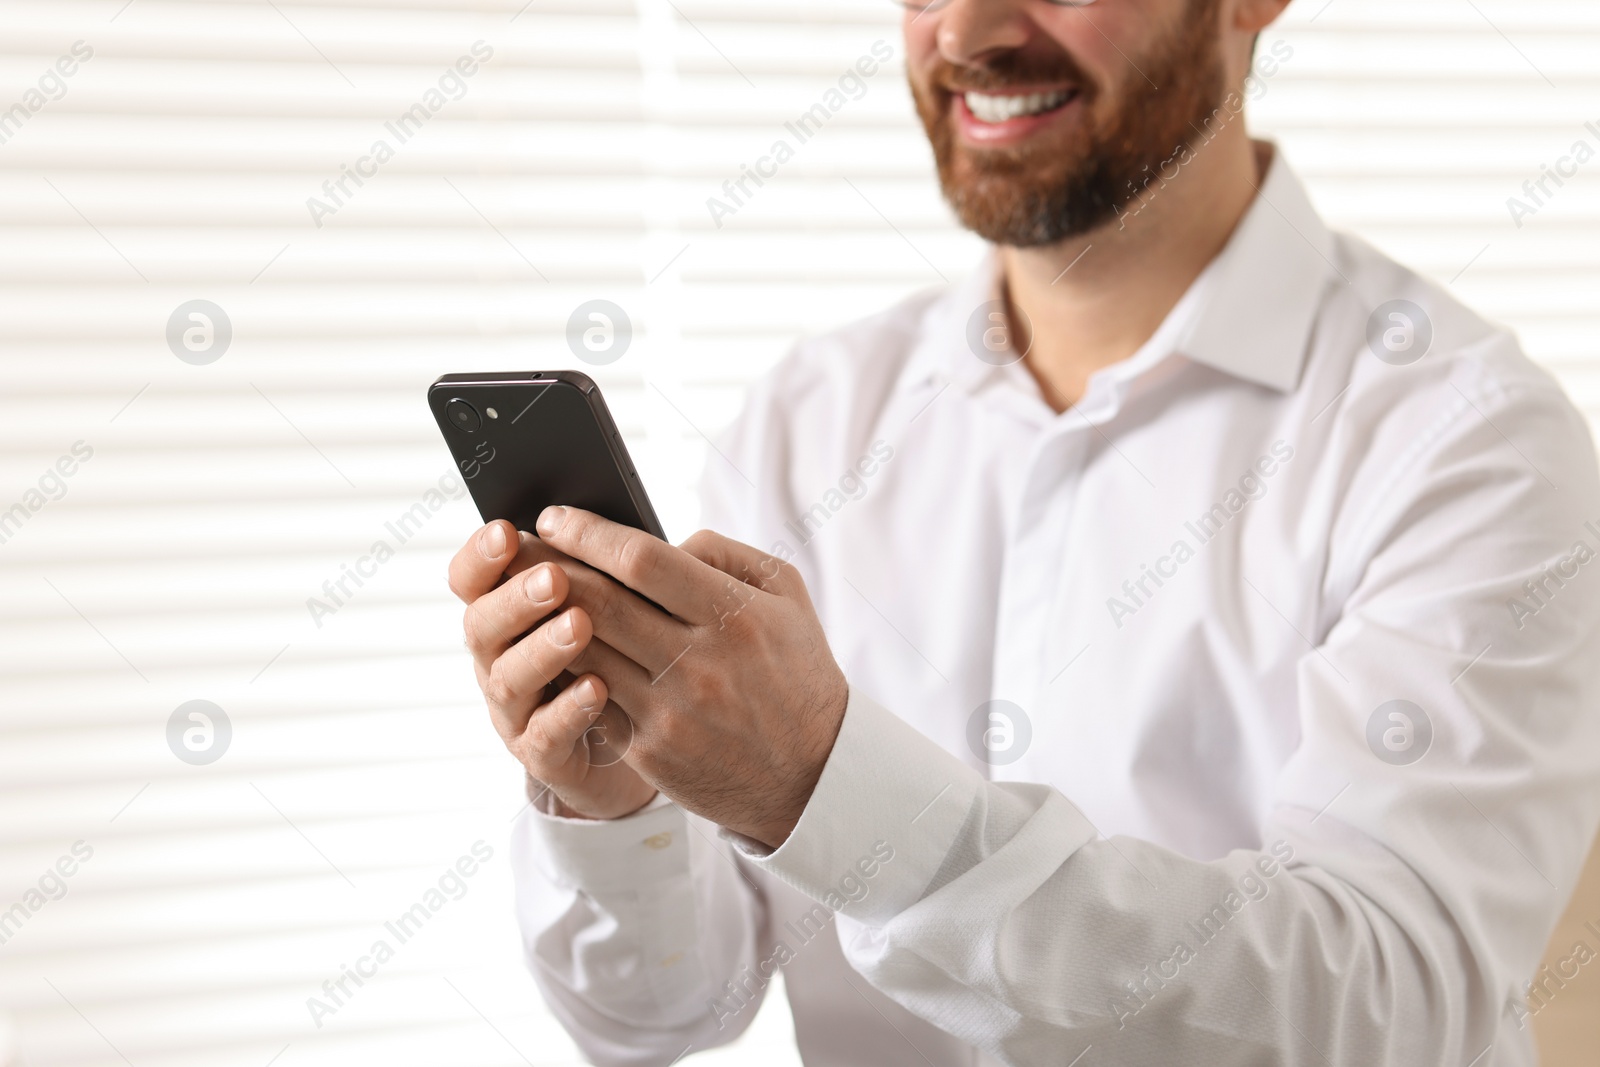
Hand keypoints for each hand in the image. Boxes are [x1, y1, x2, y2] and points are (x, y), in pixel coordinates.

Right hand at [448, 520, 656, 820]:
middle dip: (516, 599)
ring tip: (579, 625)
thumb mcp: (609, 602)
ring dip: (542, 649)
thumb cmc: (620, 651)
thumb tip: (611, 522)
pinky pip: (546, 735)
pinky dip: (569, 710)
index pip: (470, 580)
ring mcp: (515, 710)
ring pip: (510, 679)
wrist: (636, 740)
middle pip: (482, 626)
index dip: (480, 556)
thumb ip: (597, 567)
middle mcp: (497, 660)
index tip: (506, 530)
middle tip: (555, 579)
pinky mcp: (544, 756)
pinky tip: (597, 688)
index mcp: (504, 613)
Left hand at [533, 506, 849, 847]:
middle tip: (514, 547)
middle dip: (547, 567)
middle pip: (598, 603)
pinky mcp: (650, 751)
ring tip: (519, 594)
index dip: (587, 533)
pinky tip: (543, 649)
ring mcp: (669, 712)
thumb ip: (723, 554)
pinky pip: (590, 701)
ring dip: (542, 620)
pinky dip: (563, 671)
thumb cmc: (796, 671)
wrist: (813, 775)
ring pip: (583, 653)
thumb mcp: (785, 596)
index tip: (553, 517)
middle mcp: (698, 663)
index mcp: (732, 615)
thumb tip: (659, 541)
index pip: (641, 560)